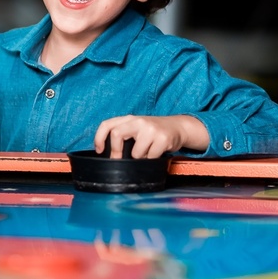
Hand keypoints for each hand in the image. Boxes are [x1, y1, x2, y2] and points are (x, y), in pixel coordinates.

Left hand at [93, 115, 208, 158]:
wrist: (178, 127)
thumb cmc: (154, 131)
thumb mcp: (137, 128)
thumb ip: (124, 134)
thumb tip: (110, 155)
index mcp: (129, 118)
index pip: (107, 124)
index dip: (99, 138)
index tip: (99, 150)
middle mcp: (138, 121)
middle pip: (116, 135)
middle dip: (116, 151)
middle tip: (119, 160)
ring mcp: (151, 129)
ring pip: (136, 152)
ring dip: (140, 158)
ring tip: (147, 152)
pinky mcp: (163, 138)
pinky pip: (150, 157)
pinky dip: (151, 159)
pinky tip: (156, 152)